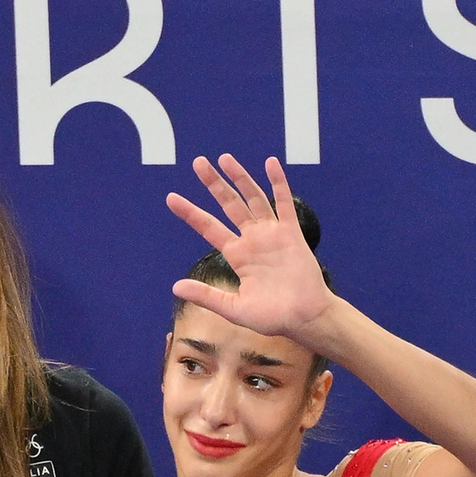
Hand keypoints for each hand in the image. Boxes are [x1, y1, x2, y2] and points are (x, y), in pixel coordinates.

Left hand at [166, 154, 332, 339]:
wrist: (304, 319)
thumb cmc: (272, 317)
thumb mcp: (233, 308)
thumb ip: (206, 295)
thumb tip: (175, 287)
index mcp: (237, 255)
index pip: (208, 227)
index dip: (190, 213)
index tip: (171, 198)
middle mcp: (252, 240)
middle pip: (229, 204)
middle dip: (213, 184)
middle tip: (198, 162)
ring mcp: (272, 234)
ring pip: (253, 198)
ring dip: (240, 178)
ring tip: (224, 158)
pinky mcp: (292, 233)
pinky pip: (284, 203)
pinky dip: (278, 183)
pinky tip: (270, 163)